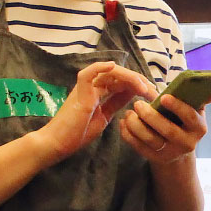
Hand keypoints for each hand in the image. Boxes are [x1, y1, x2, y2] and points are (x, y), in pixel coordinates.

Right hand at [34, 61, 155, 162]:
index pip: (121, 82)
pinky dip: (100, 67)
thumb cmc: (78, 133)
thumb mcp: (104, 117)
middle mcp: (92, 86)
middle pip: (118, 75)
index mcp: (98, 92)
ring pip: (109, 72)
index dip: (138, 85)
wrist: (57, 144)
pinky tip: (114, 67)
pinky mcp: (79, 92)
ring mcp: (85, 88)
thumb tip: (132, 94)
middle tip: (153, 91)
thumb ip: (116, 103)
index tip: (152, 94)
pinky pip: (88, 74)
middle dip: (138, 81)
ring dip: (129, 77)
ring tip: (143, 87)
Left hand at [118, 94, 207, 164]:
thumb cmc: (184, 122)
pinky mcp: (155, 159)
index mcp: (198, 128)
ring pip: (150, 140)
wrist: (178, 150)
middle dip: (151, 116)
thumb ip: (203, 97)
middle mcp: (187, 143)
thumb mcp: (195, 111)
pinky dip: (128, 134)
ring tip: (129, 113)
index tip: (163, 96)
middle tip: (138, 104)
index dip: (177, 107)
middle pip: (167, 130)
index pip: (189, 117)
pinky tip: (123, 123)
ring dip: (136, 125)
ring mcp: (170, 153)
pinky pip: (138, 147)